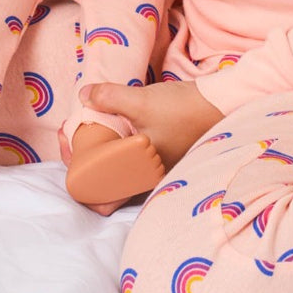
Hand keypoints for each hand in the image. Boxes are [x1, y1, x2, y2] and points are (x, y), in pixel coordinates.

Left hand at [80, 80, 222, 171]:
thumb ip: (110, 98)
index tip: (68, 145)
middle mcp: (148, 180)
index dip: (77, 177)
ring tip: (87, 124)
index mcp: (142, 179)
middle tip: (71, 131)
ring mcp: (156, 168)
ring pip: (117, 167)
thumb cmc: (185, 110)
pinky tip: (111, 123)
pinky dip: (116, 143)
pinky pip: (130, 155)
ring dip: (99, 149)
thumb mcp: (142, 101)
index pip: (100, 197)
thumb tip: (83, 95)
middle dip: (82, 157)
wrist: (224, 103)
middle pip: (103, 180)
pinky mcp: (162, 154)